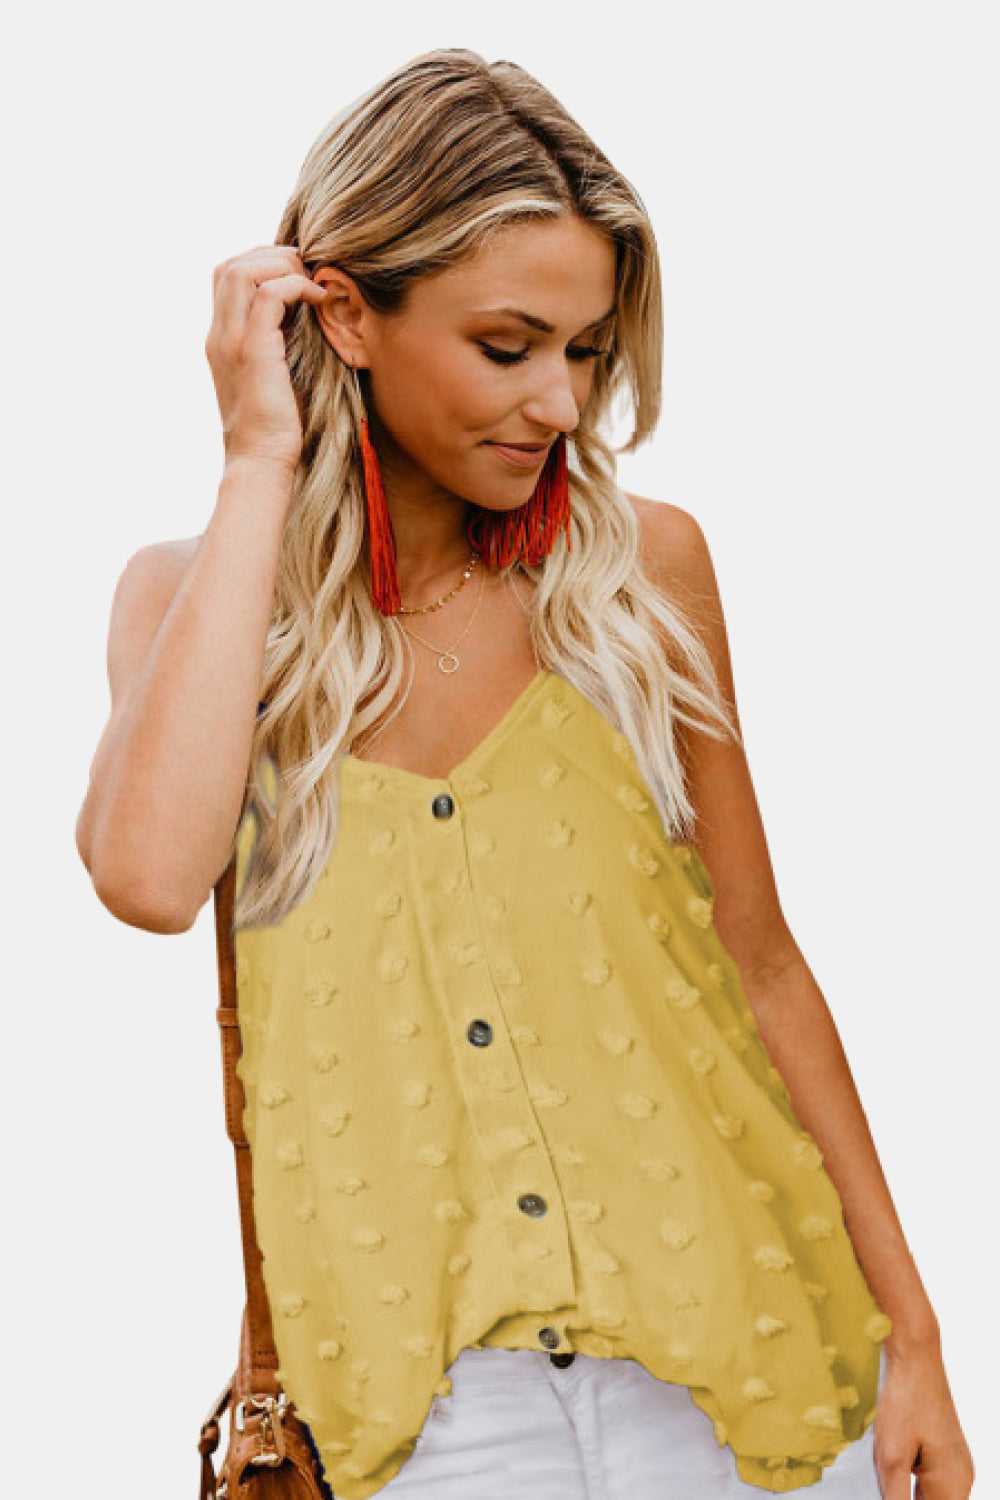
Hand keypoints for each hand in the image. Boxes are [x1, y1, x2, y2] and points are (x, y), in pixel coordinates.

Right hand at [204, 243, 328, 471]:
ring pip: (243, 271)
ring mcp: (231, 342)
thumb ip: (278, 346)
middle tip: (305, 273)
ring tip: (310, 282)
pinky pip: (269, 296)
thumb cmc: (275, 428)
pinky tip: (317, 300)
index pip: (226, 277)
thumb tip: (306, 322)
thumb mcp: (272, 377)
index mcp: (221, 340)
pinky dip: (295, 286)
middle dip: (271, 256)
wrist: (261, 461)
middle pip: (230, 265)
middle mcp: (219, 336)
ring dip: (282, 265)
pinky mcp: (253, 352)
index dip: (261, 262)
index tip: (295, 275)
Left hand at [874, 1344, 973, 1497]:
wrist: (915, 1358)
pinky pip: (931, 1480)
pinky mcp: (946, 1452)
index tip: (892, 1488)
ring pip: (931, 1496)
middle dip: (906, 1498)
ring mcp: (956, 1464)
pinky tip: (894, 1462)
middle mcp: (962, 1478)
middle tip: (889, 1474)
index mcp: (953, 1485)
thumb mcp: (891, 1457)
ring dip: (908, 1491)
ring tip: (890, 1464)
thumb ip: (895, 1497)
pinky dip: (912, 1479)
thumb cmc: (905, 1400)